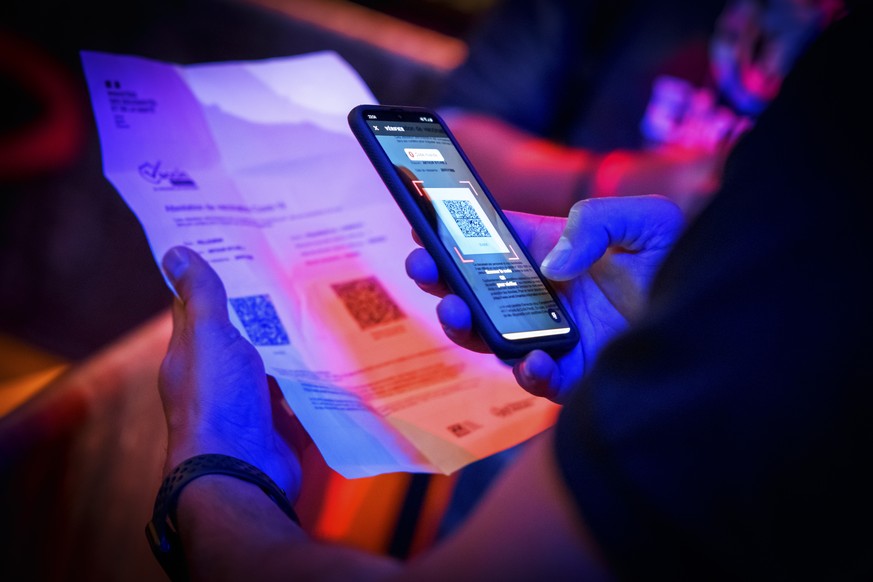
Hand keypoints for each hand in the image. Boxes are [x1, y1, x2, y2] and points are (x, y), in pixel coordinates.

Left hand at [158, 246, 302, 498]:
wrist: (243, 473)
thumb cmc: (217, 402)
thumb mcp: (209, 338)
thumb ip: (202, 297)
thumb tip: (175, 251)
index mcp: (191, 355)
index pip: (196, 309)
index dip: (211, 280)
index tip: (236, 248)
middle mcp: (217, 379)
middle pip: (240, 336)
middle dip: (263, 310)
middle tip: (294, 273)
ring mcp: (248, 404)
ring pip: (272, 365)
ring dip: (292, 345)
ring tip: (322, 308)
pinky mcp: (279, 424)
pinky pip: (298, 396)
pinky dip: (313, 381)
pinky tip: (335, 358)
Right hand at [406, 195, 683, 401]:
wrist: (720, 319)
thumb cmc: (682, 263)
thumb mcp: (645, 221)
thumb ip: (595, 222)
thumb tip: (553, 265)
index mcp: (554, 252)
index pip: (493, 242)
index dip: (455, 236)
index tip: (423, 228)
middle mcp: (546, 296)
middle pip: (479, 291)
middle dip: (442, 280)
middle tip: (421, 267)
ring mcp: (555, 336)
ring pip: (492, 337)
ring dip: (467, 326)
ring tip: (455, 311)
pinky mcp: (573, 375)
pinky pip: (538, 379)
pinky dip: (529, 371)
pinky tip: (534, 359)